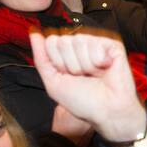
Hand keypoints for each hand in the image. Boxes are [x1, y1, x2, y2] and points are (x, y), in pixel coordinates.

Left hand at [29, 31, 145, 143]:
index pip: (51, 42)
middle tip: (83, 77)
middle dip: (70, 64)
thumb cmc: (84, 102)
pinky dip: (98, 62)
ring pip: (79, 41)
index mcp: (67, 55)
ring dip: (85, 65)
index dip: (57, 62)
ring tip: (95, 75)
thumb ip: (42, 58)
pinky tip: (105, 69)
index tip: (68, 76)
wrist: (107, 111)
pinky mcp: (112, 46)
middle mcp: (81, 48)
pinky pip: (96, 44)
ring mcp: (97, 45)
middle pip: (63, 41)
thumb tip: (34, 35)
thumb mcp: (54, 83)